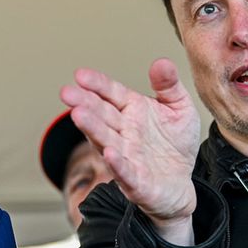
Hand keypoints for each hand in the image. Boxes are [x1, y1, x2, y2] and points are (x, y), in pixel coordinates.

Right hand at [61, 58, 199, 243]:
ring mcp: (127, 156)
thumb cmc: (175, 144)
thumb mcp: (180, 108)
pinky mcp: (135, 182)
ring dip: (92, 129)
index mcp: (132, 110)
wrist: (180, 184)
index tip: (80, 75)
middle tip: (67, 92)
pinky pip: (124, 171)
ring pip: (106, 140)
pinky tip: (109, 153)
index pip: (110, 93)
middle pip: (101, 115)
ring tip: (78, 115)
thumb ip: (169, 86)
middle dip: (84, 103)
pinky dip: (117, 163)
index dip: (97, 84)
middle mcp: (124, 132)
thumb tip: (161, 63)